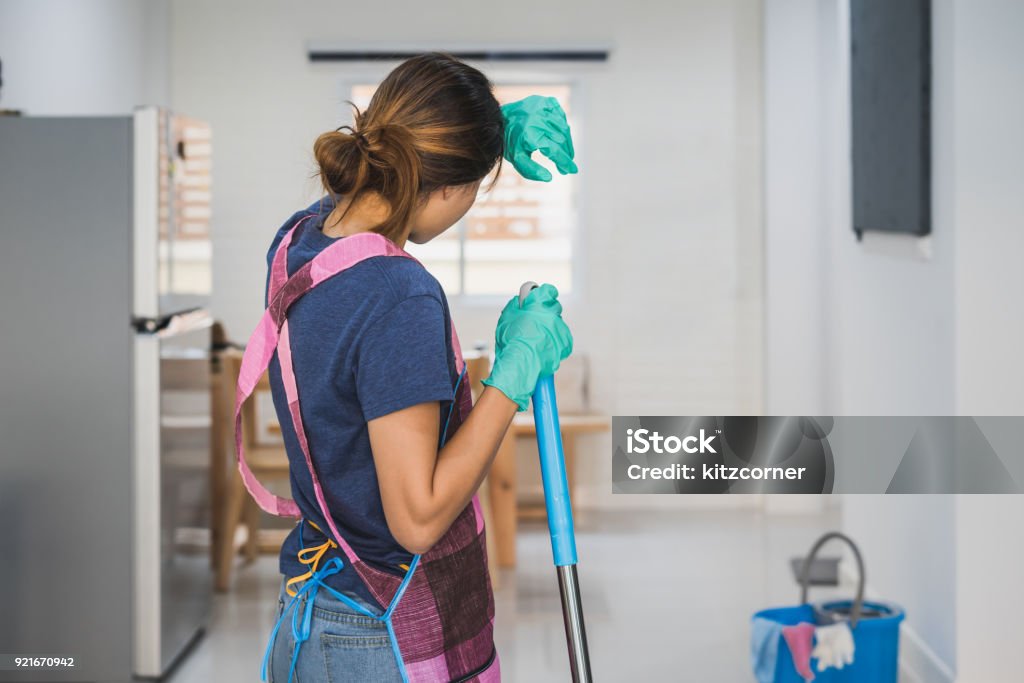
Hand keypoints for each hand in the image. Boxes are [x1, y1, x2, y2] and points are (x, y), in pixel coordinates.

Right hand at [482, 284, 573, 409]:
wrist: (521, 362)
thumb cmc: (511, 340)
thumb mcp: (507, 317)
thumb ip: (515, 305)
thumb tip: (519, 302)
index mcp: (539, 303)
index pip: (548, 291)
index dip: (543, 295)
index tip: (539, 300)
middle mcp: (553, 313)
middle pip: (554, 308)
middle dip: (546, 313)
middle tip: (535, 323)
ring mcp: (561, 328)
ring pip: (557, 325)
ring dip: (550, 329)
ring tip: (537, 340)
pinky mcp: (566, 343)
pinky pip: (562, 339)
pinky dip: (555, 342)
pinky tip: (544, 348)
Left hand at [501, 95, 577, 181]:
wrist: (502, 118)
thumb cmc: (510, 141)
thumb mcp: (517, 159)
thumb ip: (532, 170)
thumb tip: (549, 178)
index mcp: (531, 134)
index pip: (554, 151)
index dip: (565, 162)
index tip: (573, 170)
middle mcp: (539, 120)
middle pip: (561, 140)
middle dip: (566, 155)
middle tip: (566, 166)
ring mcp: (544, 108)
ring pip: (563, 128)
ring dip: (567, 143)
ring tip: (566, 154)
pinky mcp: (547, 101)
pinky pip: (561, 116)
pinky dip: (563, 127)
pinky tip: (562, 136)